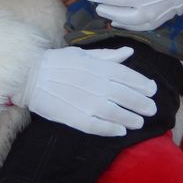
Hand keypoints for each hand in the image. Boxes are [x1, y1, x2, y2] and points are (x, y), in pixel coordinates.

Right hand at [14, 46, 156, 136]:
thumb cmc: (57, 62)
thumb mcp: (84, 53)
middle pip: (128, 97)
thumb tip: (129, 52)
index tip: (152, 90)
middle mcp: (99, 86)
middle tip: (151, 108)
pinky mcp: (78, 119)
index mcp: (101, 68)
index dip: (143, 85)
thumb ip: (108, 56)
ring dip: (132, 119)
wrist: (30, 76)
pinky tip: (121, 131)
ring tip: (139, 122)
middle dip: (143, 103)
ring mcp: (89, 104)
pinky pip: (101, 127)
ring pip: (118, 114)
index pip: (130, 77)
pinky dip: (113, 129)